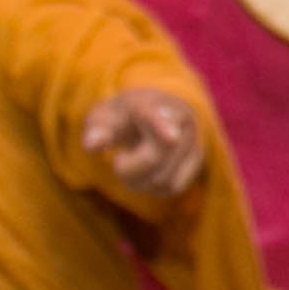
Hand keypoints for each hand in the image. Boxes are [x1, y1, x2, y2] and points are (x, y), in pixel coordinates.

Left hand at [80, 87, 205, 201]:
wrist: (154, 110)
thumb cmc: (122, 117)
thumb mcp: (103, 117)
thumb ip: (96, 129)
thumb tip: (92, 145)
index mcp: (149, 102)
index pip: (154, 115)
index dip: (161, 127)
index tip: (171, 137)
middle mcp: (179, 117)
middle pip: (155, 156)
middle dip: (129, 169)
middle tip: (117, 162)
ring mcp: (192, 138)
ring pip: (164, 177)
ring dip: (140, 181)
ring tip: (133, 165)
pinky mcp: (196, 159)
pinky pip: (174, 186)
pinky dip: (154, 187)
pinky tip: (148, 173)